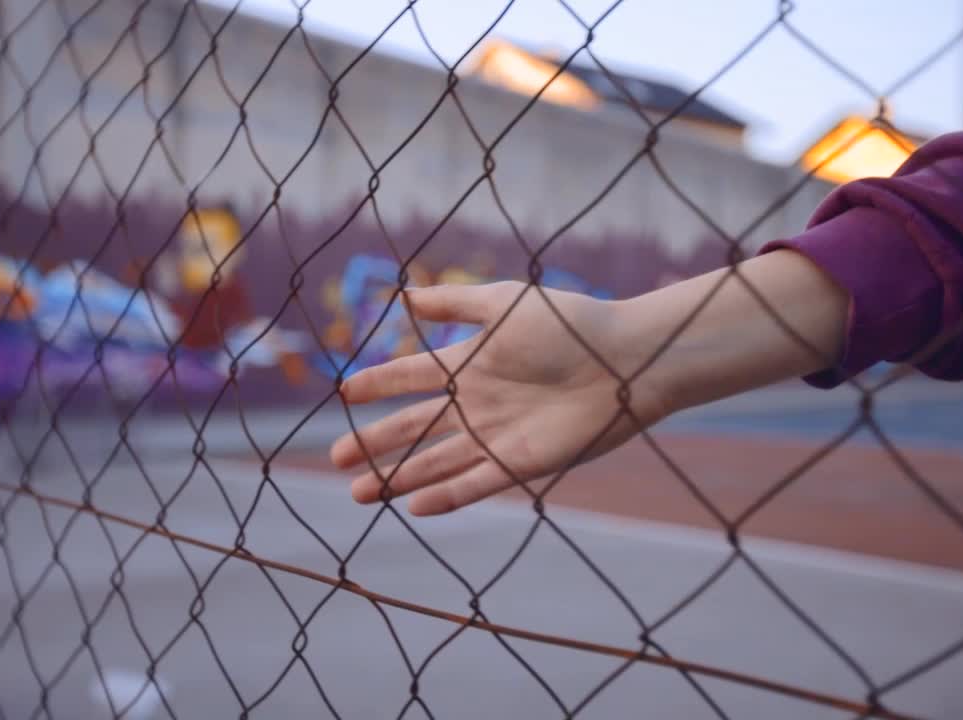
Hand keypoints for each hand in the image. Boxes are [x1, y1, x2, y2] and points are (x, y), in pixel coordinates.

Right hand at [329, 281, 669, 515]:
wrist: (625, 360)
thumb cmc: (569, 324)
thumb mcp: (503, 304)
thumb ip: (454, 302)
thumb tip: (404, 295)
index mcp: (471, 363)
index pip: (412, 377)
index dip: (379, 383)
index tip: (346, 391)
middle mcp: (478, 402)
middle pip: (415, 428)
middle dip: (375, 445)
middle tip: (337, 459)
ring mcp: (497, 436)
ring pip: (436, 461)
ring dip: (399, 477)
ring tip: (360, 493)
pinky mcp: (522, 463)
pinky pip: (476, 482)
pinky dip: (446, 495)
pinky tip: (415, 506)